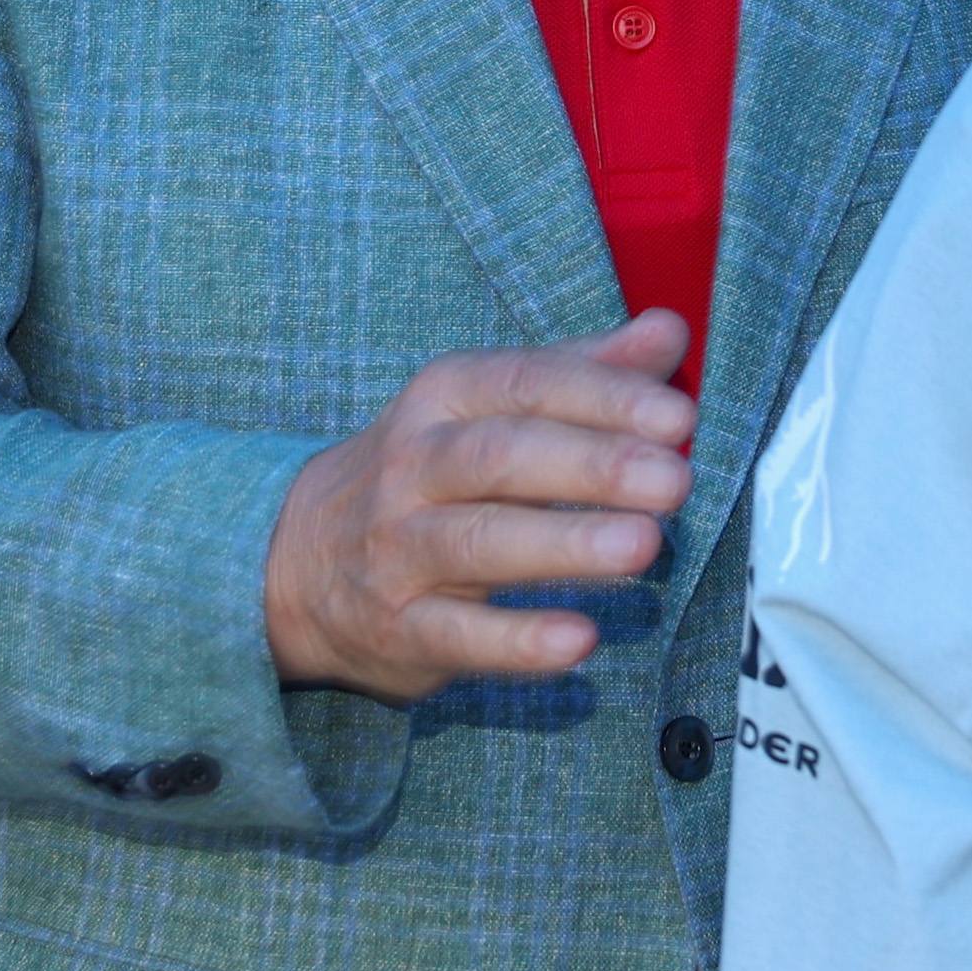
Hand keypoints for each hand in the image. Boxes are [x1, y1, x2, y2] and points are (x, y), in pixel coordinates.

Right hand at [262, 312, 695, 704]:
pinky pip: (458, 635)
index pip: (525, 384)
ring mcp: (399, 548)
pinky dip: (517, 641)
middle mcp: (415, 466)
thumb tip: (670, 330)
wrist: (292, 560)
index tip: (679, 417)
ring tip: (643, 546)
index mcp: (443, 398)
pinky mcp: (399, 627)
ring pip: (479, 542)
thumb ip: (582, 371)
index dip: (603, 398)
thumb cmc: (425, 471)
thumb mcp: (487, 406)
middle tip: (674, 481)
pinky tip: (579, 639)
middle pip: (501, 456)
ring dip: (563, 543)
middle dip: (592, 466)